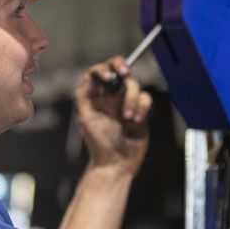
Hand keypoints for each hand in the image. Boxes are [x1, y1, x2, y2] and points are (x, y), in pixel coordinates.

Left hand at [74, 56, 152, 175]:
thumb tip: (90, 76)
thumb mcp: (85, 117)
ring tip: (128, 118)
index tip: (108, 77)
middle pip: (118, 68)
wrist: (116, 162)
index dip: (103, 69)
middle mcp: (110, 95)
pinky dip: (142, 108)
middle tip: (125, 73)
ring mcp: (126, 101)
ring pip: (134, 85)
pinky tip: (136, 121)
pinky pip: (146, 98)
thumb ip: (83, 95)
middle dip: (122, 66)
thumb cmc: (98, 142)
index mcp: (95, 95)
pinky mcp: (141, 110)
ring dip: (131, 100)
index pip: (98, 72)